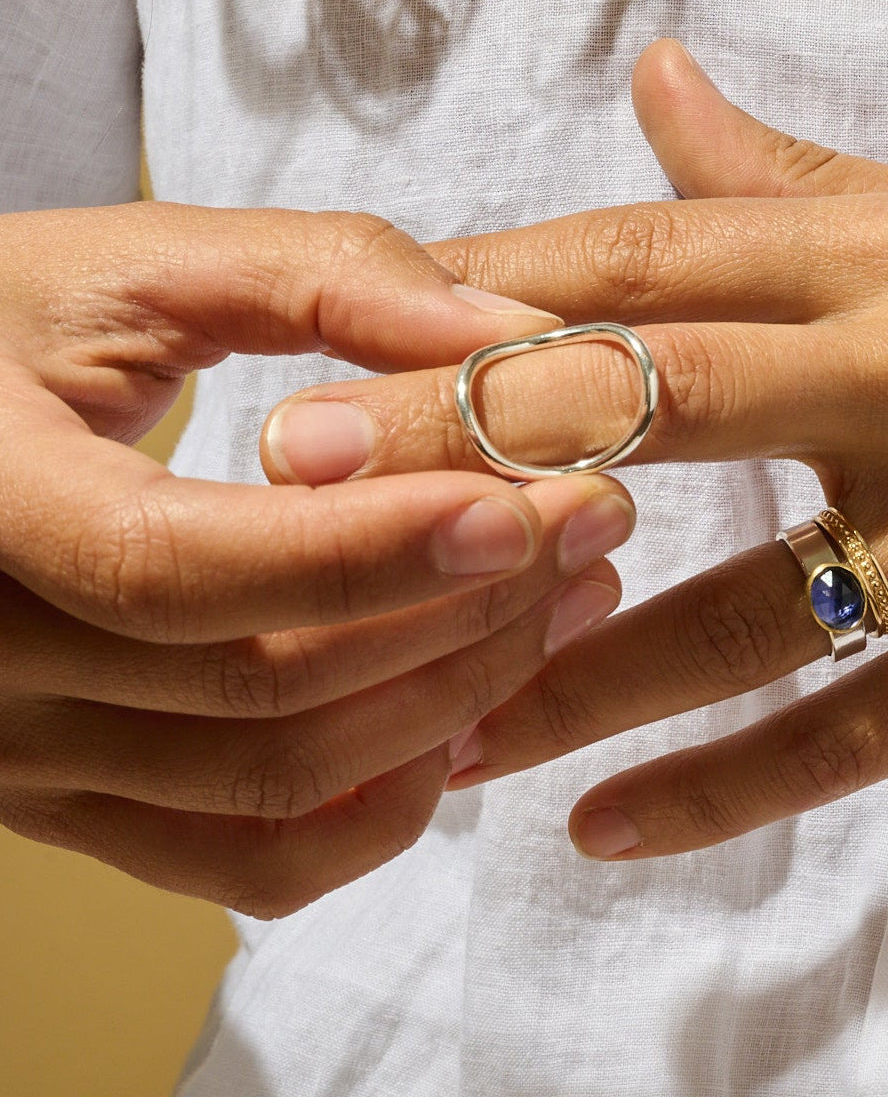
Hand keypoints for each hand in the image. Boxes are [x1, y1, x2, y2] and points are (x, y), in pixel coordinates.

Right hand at [0, 202, 632, 913]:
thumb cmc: (13, 335)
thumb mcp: (139, 267)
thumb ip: (324, 280)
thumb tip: (519, 340)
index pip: (181, 566)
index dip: (371, 551)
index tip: (527, 507)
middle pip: (265, 688)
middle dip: (462, 611)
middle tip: (590, 526)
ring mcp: (32, 755)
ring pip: (279, 781)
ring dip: (454, 698)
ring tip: (566, 598)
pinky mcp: (85, 801)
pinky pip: (252, 859)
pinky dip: (381, 806)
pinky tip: (461, 706)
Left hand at [259, 40, 887, 861]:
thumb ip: (782, 175)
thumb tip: (655, 76)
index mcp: (887, 257)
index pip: (640, 264)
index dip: (480, 298)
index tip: (341, 336)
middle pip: (648, 403)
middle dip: (460, 439)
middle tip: (295, 482)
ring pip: (731, 604)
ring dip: (567, 666)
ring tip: (431, 716)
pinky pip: (846, 737)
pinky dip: (717, 789)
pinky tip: (594, 826)